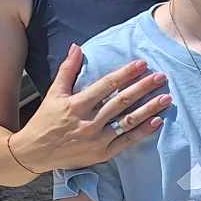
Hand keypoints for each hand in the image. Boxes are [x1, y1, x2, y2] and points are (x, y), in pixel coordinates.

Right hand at [11, 45, 169, 173]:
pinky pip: (127, 142)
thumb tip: (77, 47)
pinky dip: (143, 132)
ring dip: (149, 110)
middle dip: (143, 88)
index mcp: (76, 104)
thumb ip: (67, 70)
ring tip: (166, 98)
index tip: (142, 64)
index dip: (125, 74)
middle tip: (161, 77)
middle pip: (121, 102)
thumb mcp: (54, 93)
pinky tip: (157, 121)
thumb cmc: (46, 120)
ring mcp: (97, 139)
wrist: (34, 153)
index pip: (106, 85)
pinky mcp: (103, 153)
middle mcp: (88, 122)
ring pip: (127, 122)